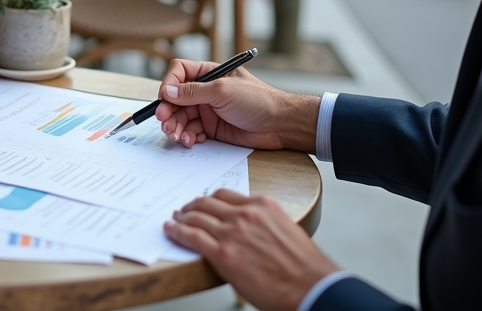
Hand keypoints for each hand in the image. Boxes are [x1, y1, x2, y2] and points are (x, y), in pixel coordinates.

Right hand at [155, 59, 317, 150]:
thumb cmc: (258, 100)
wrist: (280, 125)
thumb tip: (167, 91)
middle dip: (169, 111)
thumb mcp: (222, 91)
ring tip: (177, 136)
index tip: (164, 98)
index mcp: (209, 74)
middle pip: (176, 98)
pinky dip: (188, 136)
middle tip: (165, 123)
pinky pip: (192, 131)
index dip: (169, 84)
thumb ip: (193, 92)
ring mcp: (209, 110)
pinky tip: (191, 141)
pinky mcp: (213, 128)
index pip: (180, 72)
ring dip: (176, 126)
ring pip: (182, 117)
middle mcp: (206, 91)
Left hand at [164, 190, 336, 310]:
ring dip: (182, 216)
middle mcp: (245, 214)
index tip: (204, 202)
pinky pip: (192, 236)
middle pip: (208, 202)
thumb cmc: (303, 266)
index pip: (226, 194)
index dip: (210, 198)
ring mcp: (233, 233)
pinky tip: (171, 230)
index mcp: (263, 205)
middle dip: (193, 205)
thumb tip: (250, 229)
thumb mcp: (286, 229)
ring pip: (197, 216)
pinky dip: (177, 231)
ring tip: (175, 219)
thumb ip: (264, 223)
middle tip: (184, 209)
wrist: (311, 287)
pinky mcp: (223, 254)